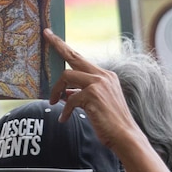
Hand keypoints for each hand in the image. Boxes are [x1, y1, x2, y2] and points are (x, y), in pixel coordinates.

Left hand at [44, 28, 140, 151]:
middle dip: (58, 44)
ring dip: (56, 91)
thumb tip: (64, 92)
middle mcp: (103, 76)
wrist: (125, 136)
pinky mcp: (93, 95)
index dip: (65, 46)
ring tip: (53, 102)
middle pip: (73, 56)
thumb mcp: (95, 103)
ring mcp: (98, 84)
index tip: (52, 35)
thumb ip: (81, 93)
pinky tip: (64, 119)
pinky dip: (65, 110)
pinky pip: (70, 99)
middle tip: (46, 35)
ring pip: (67, 76)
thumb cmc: (110, 122)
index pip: (81, 58)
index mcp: (105, 75)